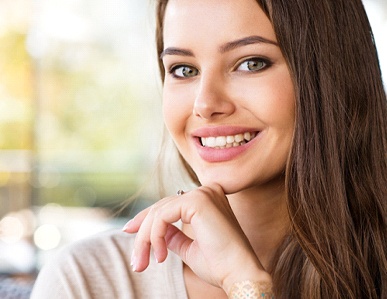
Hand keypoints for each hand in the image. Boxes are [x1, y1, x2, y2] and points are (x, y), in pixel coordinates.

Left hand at [123, 184, 270, 292]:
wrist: (239, 274)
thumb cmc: (219, 265)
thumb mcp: (190, 248)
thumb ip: (174, 236)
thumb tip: (157, 233)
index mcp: (208, 200)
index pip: (170, 204)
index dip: (147, 218)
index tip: (129, 231)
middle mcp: (206, 191)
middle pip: (161, 207)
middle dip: (142, 233)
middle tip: (136, 260)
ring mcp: (203, 193)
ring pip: (159, 212)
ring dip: (146, 239)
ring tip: (143, 263)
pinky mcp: (198, 201)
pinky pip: (163, 216)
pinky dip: (155, 236)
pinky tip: (161, 256)